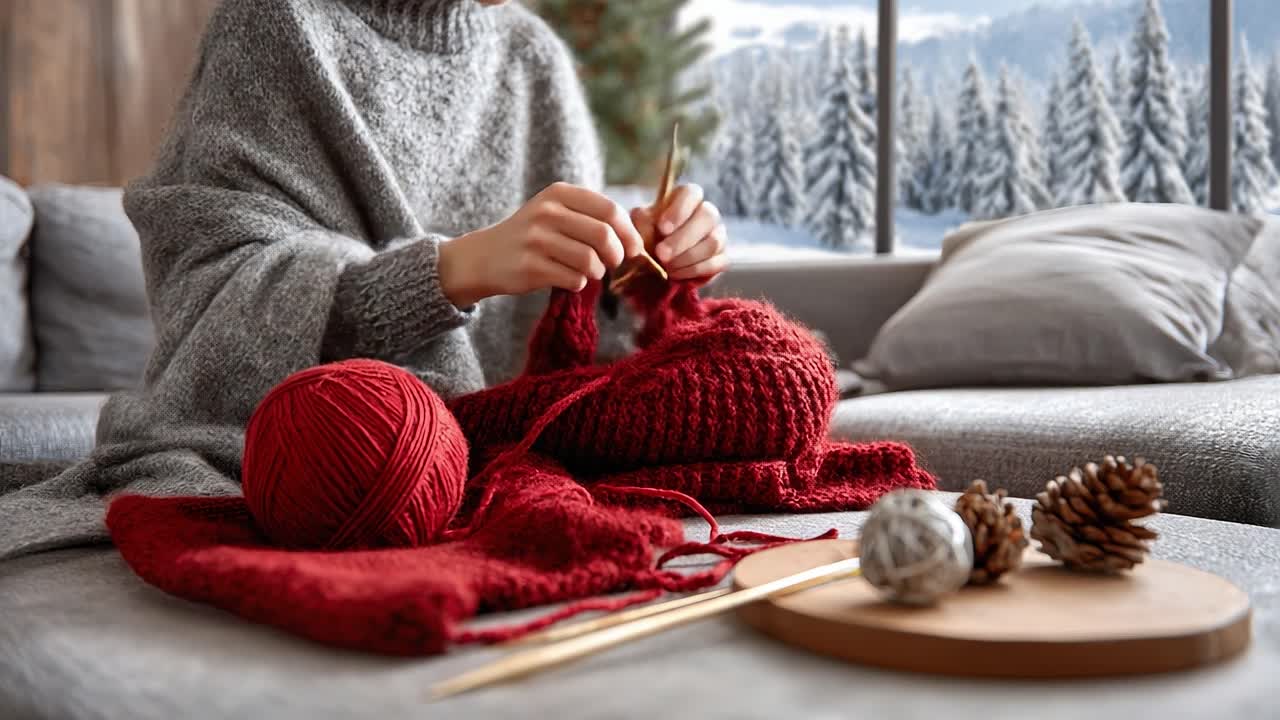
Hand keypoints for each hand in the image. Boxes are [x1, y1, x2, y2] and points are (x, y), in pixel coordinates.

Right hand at [439, 182, 645, 306]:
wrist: (484, 257)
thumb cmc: (532, 236)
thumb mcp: (556, 212)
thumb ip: (591, 217)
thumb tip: (636, 239)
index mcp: (559, 193)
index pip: (609, 209)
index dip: (629, 232)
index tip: (634, 248)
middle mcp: (547, 212)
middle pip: (603, 235)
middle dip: (616, 255)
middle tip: (612, 263)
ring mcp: (536, 239)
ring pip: (590, 260)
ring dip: (596, 272)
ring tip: (587, 271)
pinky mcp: (530, 267)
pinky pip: (574, 279)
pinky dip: (578, 283)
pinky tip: (567, 278)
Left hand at [631, 183, 727, 283]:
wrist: (656, 263)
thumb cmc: (647, 236)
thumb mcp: (640, 226)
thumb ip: (645, 222)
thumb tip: (657, 230)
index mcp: (686, 198)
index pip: (692, 193)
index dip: (679, 210)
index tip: (662, 229)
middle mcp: (707, 212)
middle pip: (708, 216)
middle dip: (683, 239)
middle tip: (661, 254)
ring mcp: (718, 235)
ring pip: (713, 242)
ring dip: (687, 257)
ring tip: (666, 267)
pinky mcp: (722, 258)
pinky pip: (716, 263)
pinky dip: (694, 271)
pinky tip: (676, 274)